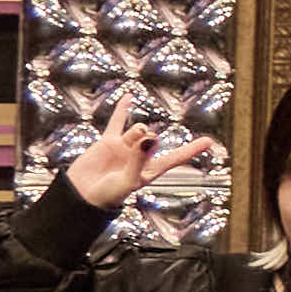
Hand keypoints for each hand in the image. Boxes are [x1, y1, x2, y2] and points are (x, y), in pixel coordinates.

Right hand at [60, 104, 214, 213]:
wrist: (82, 195)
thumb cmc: (108, 195)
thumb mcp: (128, 180)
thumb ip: (139, 160)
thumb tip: (151, 137)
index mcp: (150, 170)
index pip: (175, 157)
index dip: (191, 149)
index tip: (208, 141)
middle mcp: (140, 157)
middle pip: (153, 139)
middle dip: (149, 140)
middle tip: (141, 147)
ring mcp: (125, 148)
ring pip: (138, 129)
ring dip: (136, 131)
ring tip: (128, 142)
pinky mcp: (109, 142)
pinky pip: (116, 122)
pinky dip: (122, 109)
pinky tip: (129, 96)